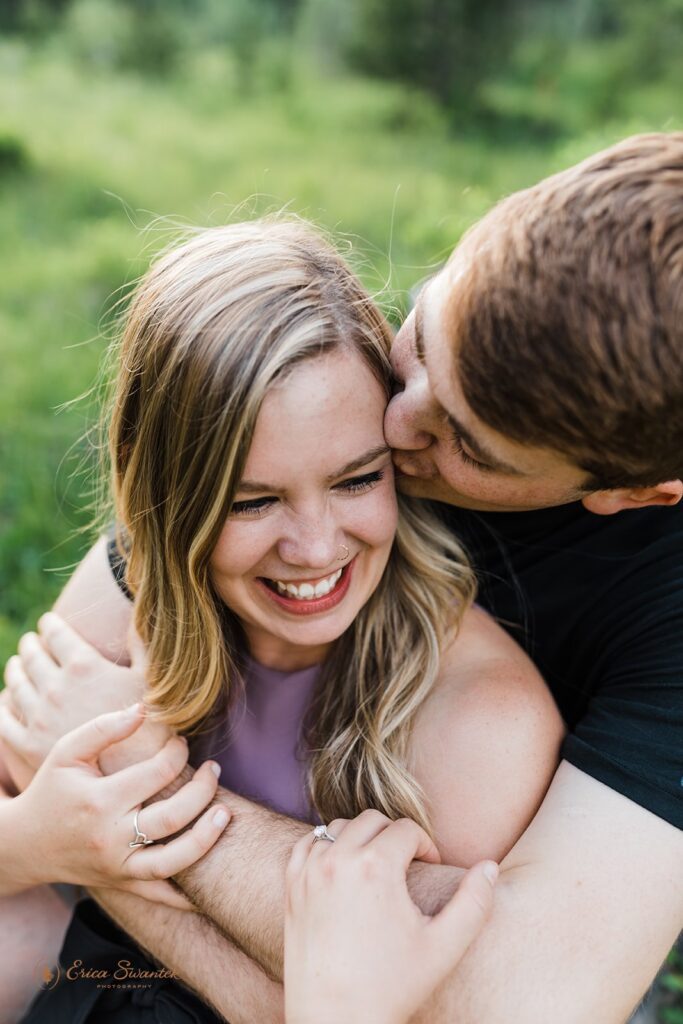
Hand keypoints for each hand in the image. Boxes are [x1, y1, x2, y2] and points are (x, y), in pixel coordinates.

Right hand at [0, 704, 229, 894]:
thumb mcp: (68, 752)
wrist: (26, 844)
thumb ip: (105, 727)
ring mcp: (117, 867)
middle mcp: (111, 838)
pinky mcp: (121, 884)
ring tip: (225, 814)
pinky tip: (211, 879)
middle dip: (203, 790)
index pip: (156, 773)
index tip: (182, 741)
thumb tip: (144, 709)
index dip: (178, 752)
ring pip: (172, 861)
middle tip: (215, 770)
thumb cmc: (52, 790)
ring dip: (206, 839)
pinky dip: (186, 894)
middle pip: (172, 817)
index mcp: (100, 801)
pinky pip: (160, 895)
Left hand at [4, 612, 169, 776]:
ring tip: (18, 665)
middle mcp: (55, 688)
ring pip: (15, 684)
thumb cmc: (152, 727)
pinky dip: (4, 705)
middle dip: (31, 644)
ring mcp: (38, 718)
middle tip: (32, 642)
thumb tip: (137, 617)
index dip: (51, 624)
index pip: (55, 634)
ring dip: (15, 669)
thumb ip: (141, 645)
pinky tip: (9, 701)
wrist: (138, 781)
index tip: (49, 622)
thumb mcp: (151, 678)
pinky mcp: (27, 746)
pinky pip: (5, 719)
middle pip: (32, 656)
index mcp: (83, 666)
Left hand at [284, 809, 497, 1023]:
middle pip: (373, 820)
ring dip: (361, 837)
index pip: (407, 829)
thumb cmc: (391, 986)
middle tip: (407, 865)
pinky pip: (308, 845)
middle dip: (395, 836)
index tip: (431, 867)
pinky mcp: (292, 886)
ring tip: (377, 867)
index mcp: (376, 866)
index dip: (426, 845)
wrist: (334, 1021)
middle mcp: (339, 859)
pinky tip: (343, 871)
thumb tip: (490, 866)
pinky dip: (327, 847)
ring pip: (339, 827)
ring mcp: (310, 871)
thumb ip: (474, 903)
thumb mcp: (444, 947)